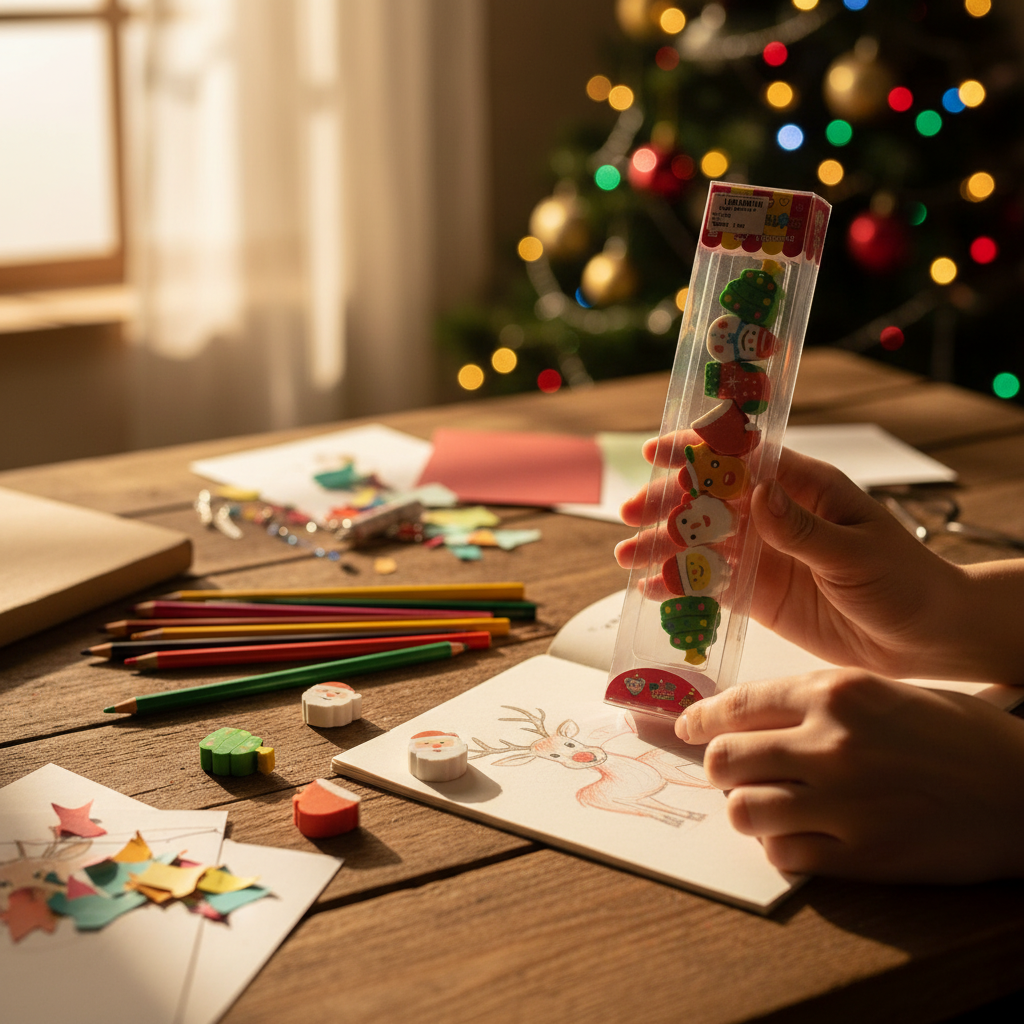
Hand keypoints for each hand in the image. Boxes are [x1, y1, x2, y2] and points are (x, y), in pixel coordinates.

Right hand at [617, 441, 978, 681]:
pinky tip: (652, 589)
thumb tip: (756, 494)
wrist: (926, 637)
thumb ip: (803, 529)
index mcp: (804, 487)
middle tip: (630, 514)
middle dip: (667, 504)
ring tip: (628, 556)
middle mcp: (776, 515)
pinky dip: (681, 586)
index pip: (742, 457)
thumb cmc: (905, 581)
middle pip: (710, 499)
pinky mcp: (760, 594)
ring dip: (664, 547)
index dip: (698, 450)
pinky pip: (712, 585)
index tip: (656, 450)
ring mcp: (765, 555)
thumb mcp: (857, 552)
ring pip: (703, 543)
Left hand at [676, 670, 1023, 881]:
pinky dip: (781, 847)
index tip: (686, 728)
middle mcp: (831, 744)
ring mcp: (844, 803)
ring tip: (768, 806)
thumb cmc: (957, 733)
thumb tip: (749, 719)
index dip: (699, 719)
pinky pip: (784, 855)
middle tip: (729, 773)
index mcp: (835, 693)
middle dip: (717, 767)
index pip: (736, 705)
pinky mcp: (863, 856)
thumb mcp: (883, 692)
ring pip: (743, 810)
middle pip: (724, 758)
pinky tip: (801, 837)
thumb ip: (814, 703)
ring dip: (746, 809)